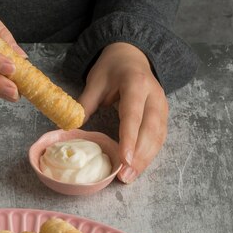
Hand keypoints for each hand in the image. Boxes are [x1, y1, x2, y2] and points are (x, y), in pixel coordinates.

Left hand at [78, 42, 167, 182]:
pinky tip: (138, 167)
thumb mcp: (95, 81)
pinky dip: (150, 154)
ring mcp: (162, 105)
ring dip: (146, 159)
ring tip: (130, 177)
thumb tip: (69, 128)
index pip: (133, 115)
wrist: (132, 55)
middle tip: (126, 176)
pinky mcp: (163, 115)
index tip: (125, 159)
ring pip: (158, 136)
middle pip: (150, 129)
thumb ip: (84, 104)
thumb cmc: (111, 68)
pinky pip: (160, 137)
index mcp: (136, 84)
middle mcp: (154, 95)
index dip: (130, 138)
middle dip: (140, 156)